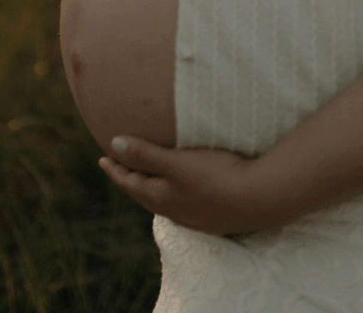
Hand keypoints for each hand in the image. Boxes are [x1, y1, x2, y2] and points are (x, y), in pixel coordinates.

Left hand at [99, 135, 282, 237]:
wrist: (260, 199)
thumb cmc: (216, 176)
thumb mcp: (177, 162)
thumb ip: (145, 153)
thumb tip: (113, 144)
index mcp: (162, 198)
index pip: (130, 183)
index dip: (115, 169)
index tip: (103, 158)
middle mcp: (175, 211)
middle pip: (144, 194)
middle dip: (129, 179)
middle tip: (118, 167)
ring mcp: (195, 217)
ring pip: (163, 201)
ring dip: (150, 187)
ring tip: (147, 177)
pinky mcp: (213, 216)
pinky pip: (182, 205)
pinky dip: (171, 194)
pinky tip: (181, 191)